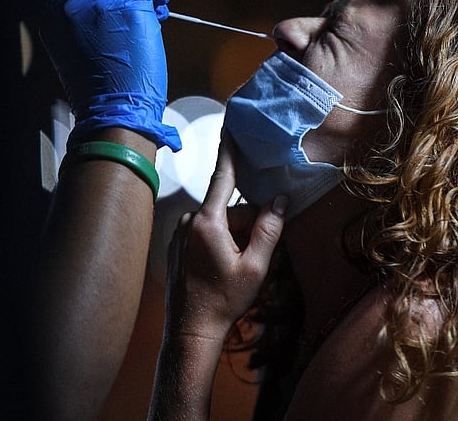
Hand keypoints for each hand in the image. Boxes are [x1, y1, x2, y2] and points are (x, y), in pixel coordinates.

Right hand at [40, 0, 180, 150]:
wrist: (114, 109)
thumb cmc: (100, 92)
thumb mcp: (74, 52)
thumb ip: (83, 26)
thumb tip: (107, 12)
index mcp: (54, 16)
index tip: (115, 5)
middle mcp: (72, 4)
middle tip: (140, 14)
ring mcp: (100, 1)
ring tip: (154, 13)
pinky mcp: (129, 3)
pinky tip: (162, 1)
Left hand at [164, 133, 287, 339]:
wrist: (191, 331)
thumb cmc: (224, 300)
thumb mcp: (256, 266)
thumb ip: (269, 229)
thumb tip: (280, 200)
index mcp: (208, 223)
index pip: (223, 178)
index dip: (230, 152)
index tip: (231, 127)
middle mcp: (189, 222)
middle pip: (229, 210)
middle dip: (247, 225)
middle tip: (256, 256)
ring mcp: (180, 234)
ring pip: (218, 224)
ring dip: (235, 237)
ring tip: (238, 270)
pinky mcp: (177, 246)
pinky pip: (205, 235)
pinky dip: (221, 244)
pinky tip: (224, 271)